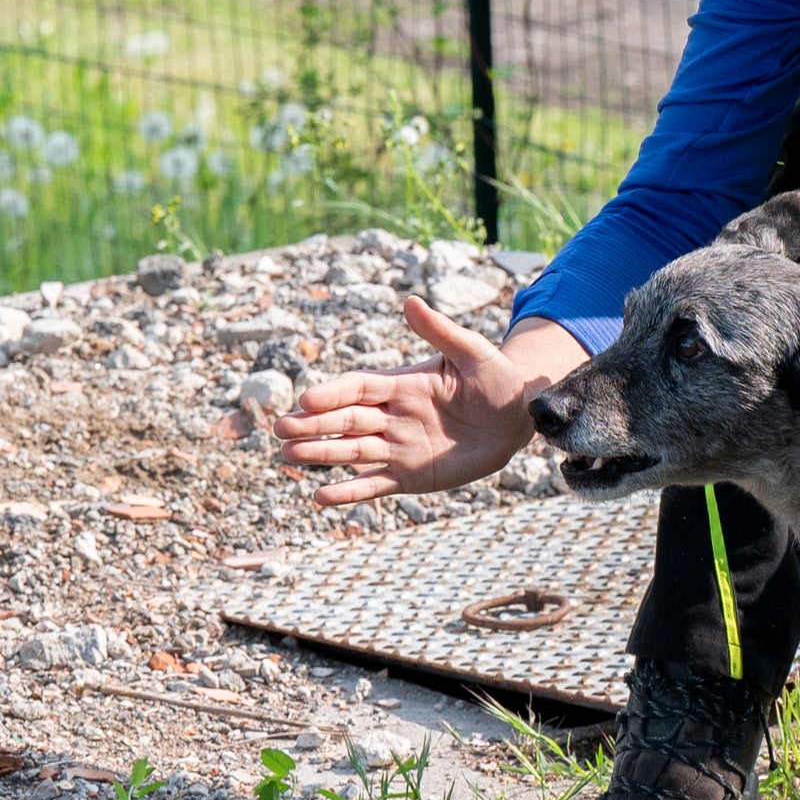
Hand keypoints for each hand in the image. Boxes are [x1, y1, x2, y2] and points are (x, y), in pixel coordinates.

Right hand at [268, 310, 586, 505]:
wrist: (518, 416)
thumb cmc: (496, 378)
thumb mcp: (472, 352)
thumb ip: (439, 332)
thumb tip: (410, 302)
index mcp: (401, 385)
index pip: (358, 388)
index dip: (333, 394)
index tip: (308, 401)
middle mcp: (393, 416)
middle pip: (345, 421)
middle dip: (313, 426)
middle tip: (281, 431)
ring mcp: (399, 447)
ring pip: (352, 452)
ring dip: (320, 455)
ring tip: (287, 457)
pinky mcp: (411, 475)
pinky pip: (374, 484)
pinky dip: (349, 492)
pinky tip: (320, 497)